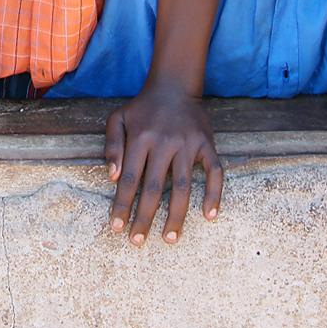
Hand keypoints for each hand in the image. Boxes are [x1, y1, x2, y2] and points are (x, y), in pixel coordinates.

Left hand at [104, 83, 223, 244]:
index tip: (116, 227)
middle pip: (154, 188)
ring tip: (169, 238)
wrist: (174, 85)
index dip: (122, 205)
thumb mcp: (118, 119)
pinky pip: (214, 172)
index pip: (129, 178)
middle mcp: (165, 142)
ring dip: (176, 215)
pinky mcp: (206, 144)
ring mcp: (188, 144)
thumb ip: (112, 146)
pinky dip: (214, 194)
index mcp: (140, 137)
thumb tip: (112, 176)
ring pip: (182, 186)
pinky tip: (209, 216)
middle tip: (137, 241)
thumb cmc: (142, 108)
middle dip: (144, 218)